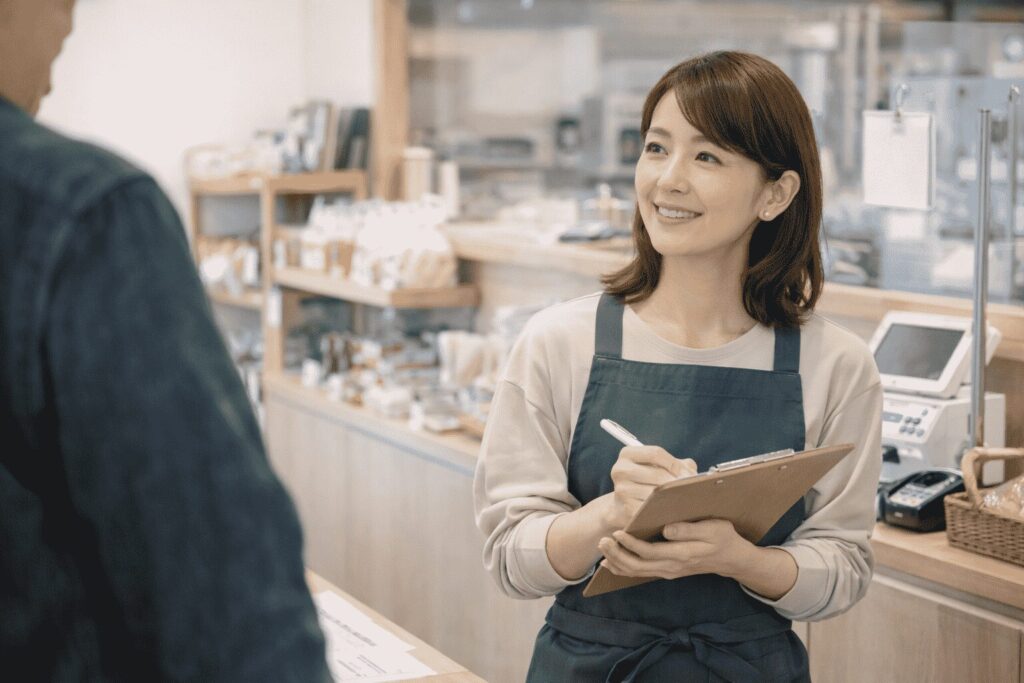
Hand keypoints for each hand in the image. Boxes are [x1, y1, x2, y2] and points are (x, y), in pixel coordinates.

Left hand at [597, 519, 752, 580]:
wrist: (731, 558)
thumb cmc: (722, 538)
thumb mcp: (712, 528)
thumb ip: (689, 529)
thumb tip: (666, 529)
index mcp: (681, 554)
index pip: (650, 552)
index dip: (631, 544)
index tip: (617, 533)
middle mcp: (672, 567)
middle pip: (638, 566)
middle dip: (617, 554)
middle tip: (603, 540)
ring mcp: (668, 571)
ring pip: (636, 572)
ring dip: (617, 561)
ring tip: (603, 548)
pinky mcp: (666, 570)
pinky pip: (641, 573)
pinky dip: (623, 568)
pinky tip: (611, 562)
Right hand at [602, 447, 696, 530]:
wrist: (623, 505)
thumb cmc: (647, 481)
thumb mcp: (658, 467)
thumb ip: (677, 464)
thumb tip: (692, 473)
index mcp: (627, 454)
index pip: (656, 453)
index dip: (675, 464)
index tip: (688, 474)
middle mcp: (620, 470)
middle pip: (656, 474)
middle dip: (676, 482)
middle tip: (691, 489)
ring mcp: (621, 490)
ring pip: (654, 493)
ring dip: (672, 497)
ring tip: (684, 499)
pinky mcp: (625, 508)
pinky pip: (651, 509)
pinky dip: (664, 510)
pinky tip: (672, 510)